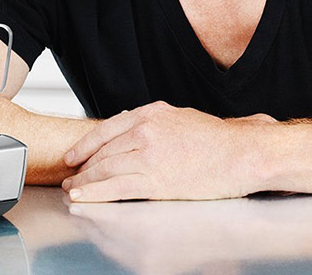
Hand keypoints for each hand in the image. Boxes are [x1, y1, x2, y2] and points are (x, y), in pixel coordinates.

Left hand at [61, 101, 270, 201]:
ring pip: (105, 169)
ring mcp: (149, 156)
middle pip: (103, 151)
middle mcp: (145, 131)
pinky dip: (95, 193)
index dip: (85, 145)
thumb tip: (133, 132)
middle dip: (82, 166)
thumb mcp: (181, 118)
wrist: (241, 154)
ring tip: (73, 190)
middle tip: (70, 177)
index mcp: (151, 114)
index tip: (73, 155)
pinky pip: (116, 187)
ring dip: (85, 182)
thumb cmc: (218, 140)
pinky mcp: (156, 180)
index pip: (106, 129)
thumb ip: (154, 124)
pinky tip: (84, 197)